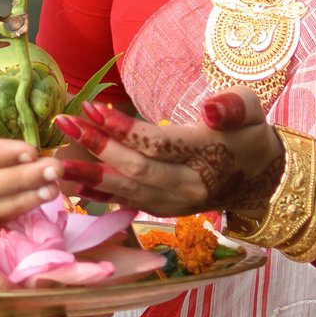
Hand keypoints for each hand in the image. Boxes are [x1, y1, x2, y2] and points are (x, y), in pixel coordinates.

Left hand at [51, 89, 283, 217]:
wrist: (262, 177)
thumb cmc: (251, 133)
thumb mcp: (252, 109)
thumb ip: (233, 106)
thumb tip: (211, 108)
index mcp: (208, 155)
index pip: (160, 145)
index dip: (125, 130)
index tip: (92, 109)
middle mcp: (189, 185)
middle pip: (137, 170)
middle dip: (97, 148)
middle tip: (64, 125)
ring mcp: (175, 203)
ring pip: (127, 191)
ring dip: (89, 175)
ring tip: (54, 162)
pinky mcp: (165, 210)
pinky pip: (127, 203)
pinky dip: (98, 193)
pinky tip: (71, 184)